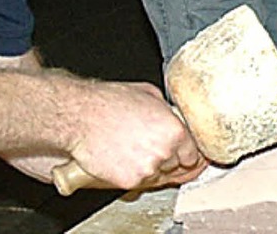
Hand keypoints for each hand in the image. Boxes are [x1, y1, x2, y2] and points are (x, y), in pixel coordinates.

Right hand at [66, 79, 206, 189]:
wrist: (82, 117)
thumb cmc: (112, 102)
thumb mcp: (150, 94)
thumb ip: (167, 111)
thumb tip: (173, 116)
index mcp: (174, 130)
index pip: (193, 153)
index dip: (188, 152)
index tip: (185, 153)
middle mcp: (165, 152)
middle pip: (178, 165)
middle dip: (171, 157)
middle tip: (156, 147)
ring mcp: (147, 170)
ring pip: (160, 176)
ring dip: (154, 167)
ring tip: (139, 150)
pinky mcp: (129, 181)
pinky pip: (141, 182)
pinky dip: (136, 173)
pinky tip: (128, 158)